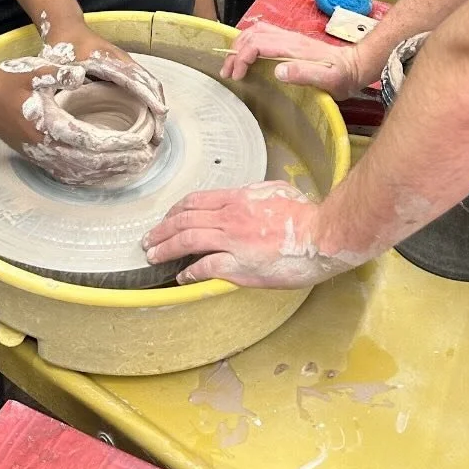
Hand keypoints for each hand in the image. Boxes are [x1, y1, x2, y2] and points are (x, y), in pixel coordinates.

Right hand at [0, 35, 166, 185]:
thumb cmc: (9, 82)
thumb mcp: (35, 71)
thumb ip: (59, 72)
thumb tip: (81, 73)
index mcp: (48, 125)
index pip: (91, 141)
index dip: (118, 144)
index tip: (141, 143)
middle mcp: (45, 147)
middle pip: (90, 163)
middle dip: (120, 163)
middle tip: (146, 159)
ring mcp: (40, 156)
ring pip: (80, 173)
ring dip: (107, 173)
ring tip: (132, 169)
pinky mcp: (37, 158)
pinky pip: (67, 174)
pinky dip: (88, 177)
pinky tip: (103, 175)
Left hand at [142, 182, 356, 287]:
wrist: (320, 235)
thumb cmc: (304, 215)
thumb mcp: (275, 191)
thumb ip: (253, 195)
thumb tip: (242, 197)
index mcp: (237, 199)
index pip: (195, 202)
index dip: (175, 210)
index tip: (166, 218)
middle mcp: (230, 218)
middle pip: (184, 220)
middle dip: (161, 230)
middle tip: (148, 240)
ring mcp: (233, 242)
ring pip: (188, 241)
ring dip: (166, 248)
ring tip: (153, 256)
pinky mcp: (240, 265)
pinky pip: (205, 267)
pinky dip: (190, 272)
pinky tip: (182, 276)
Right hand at [220, 22, 363, 100]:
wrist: (356, 66)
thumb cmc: (342, 76)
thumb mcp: (327, 80)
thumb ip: (304, 74)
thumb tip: (277, 70)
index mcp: (293, 47)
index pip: (258, 44)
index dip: (242, 58)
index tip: (237, 76)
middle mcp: (288, 38)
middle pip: (252, 35)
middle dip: (235, 52)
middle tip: (228, 72)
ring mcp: (289, 38)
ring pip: (256, 31)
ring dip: (240, 45)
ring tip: (233, 64)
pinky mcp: (290, 41)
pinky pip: (263, 35)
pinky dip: (249, 43)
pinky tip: (247, 56)